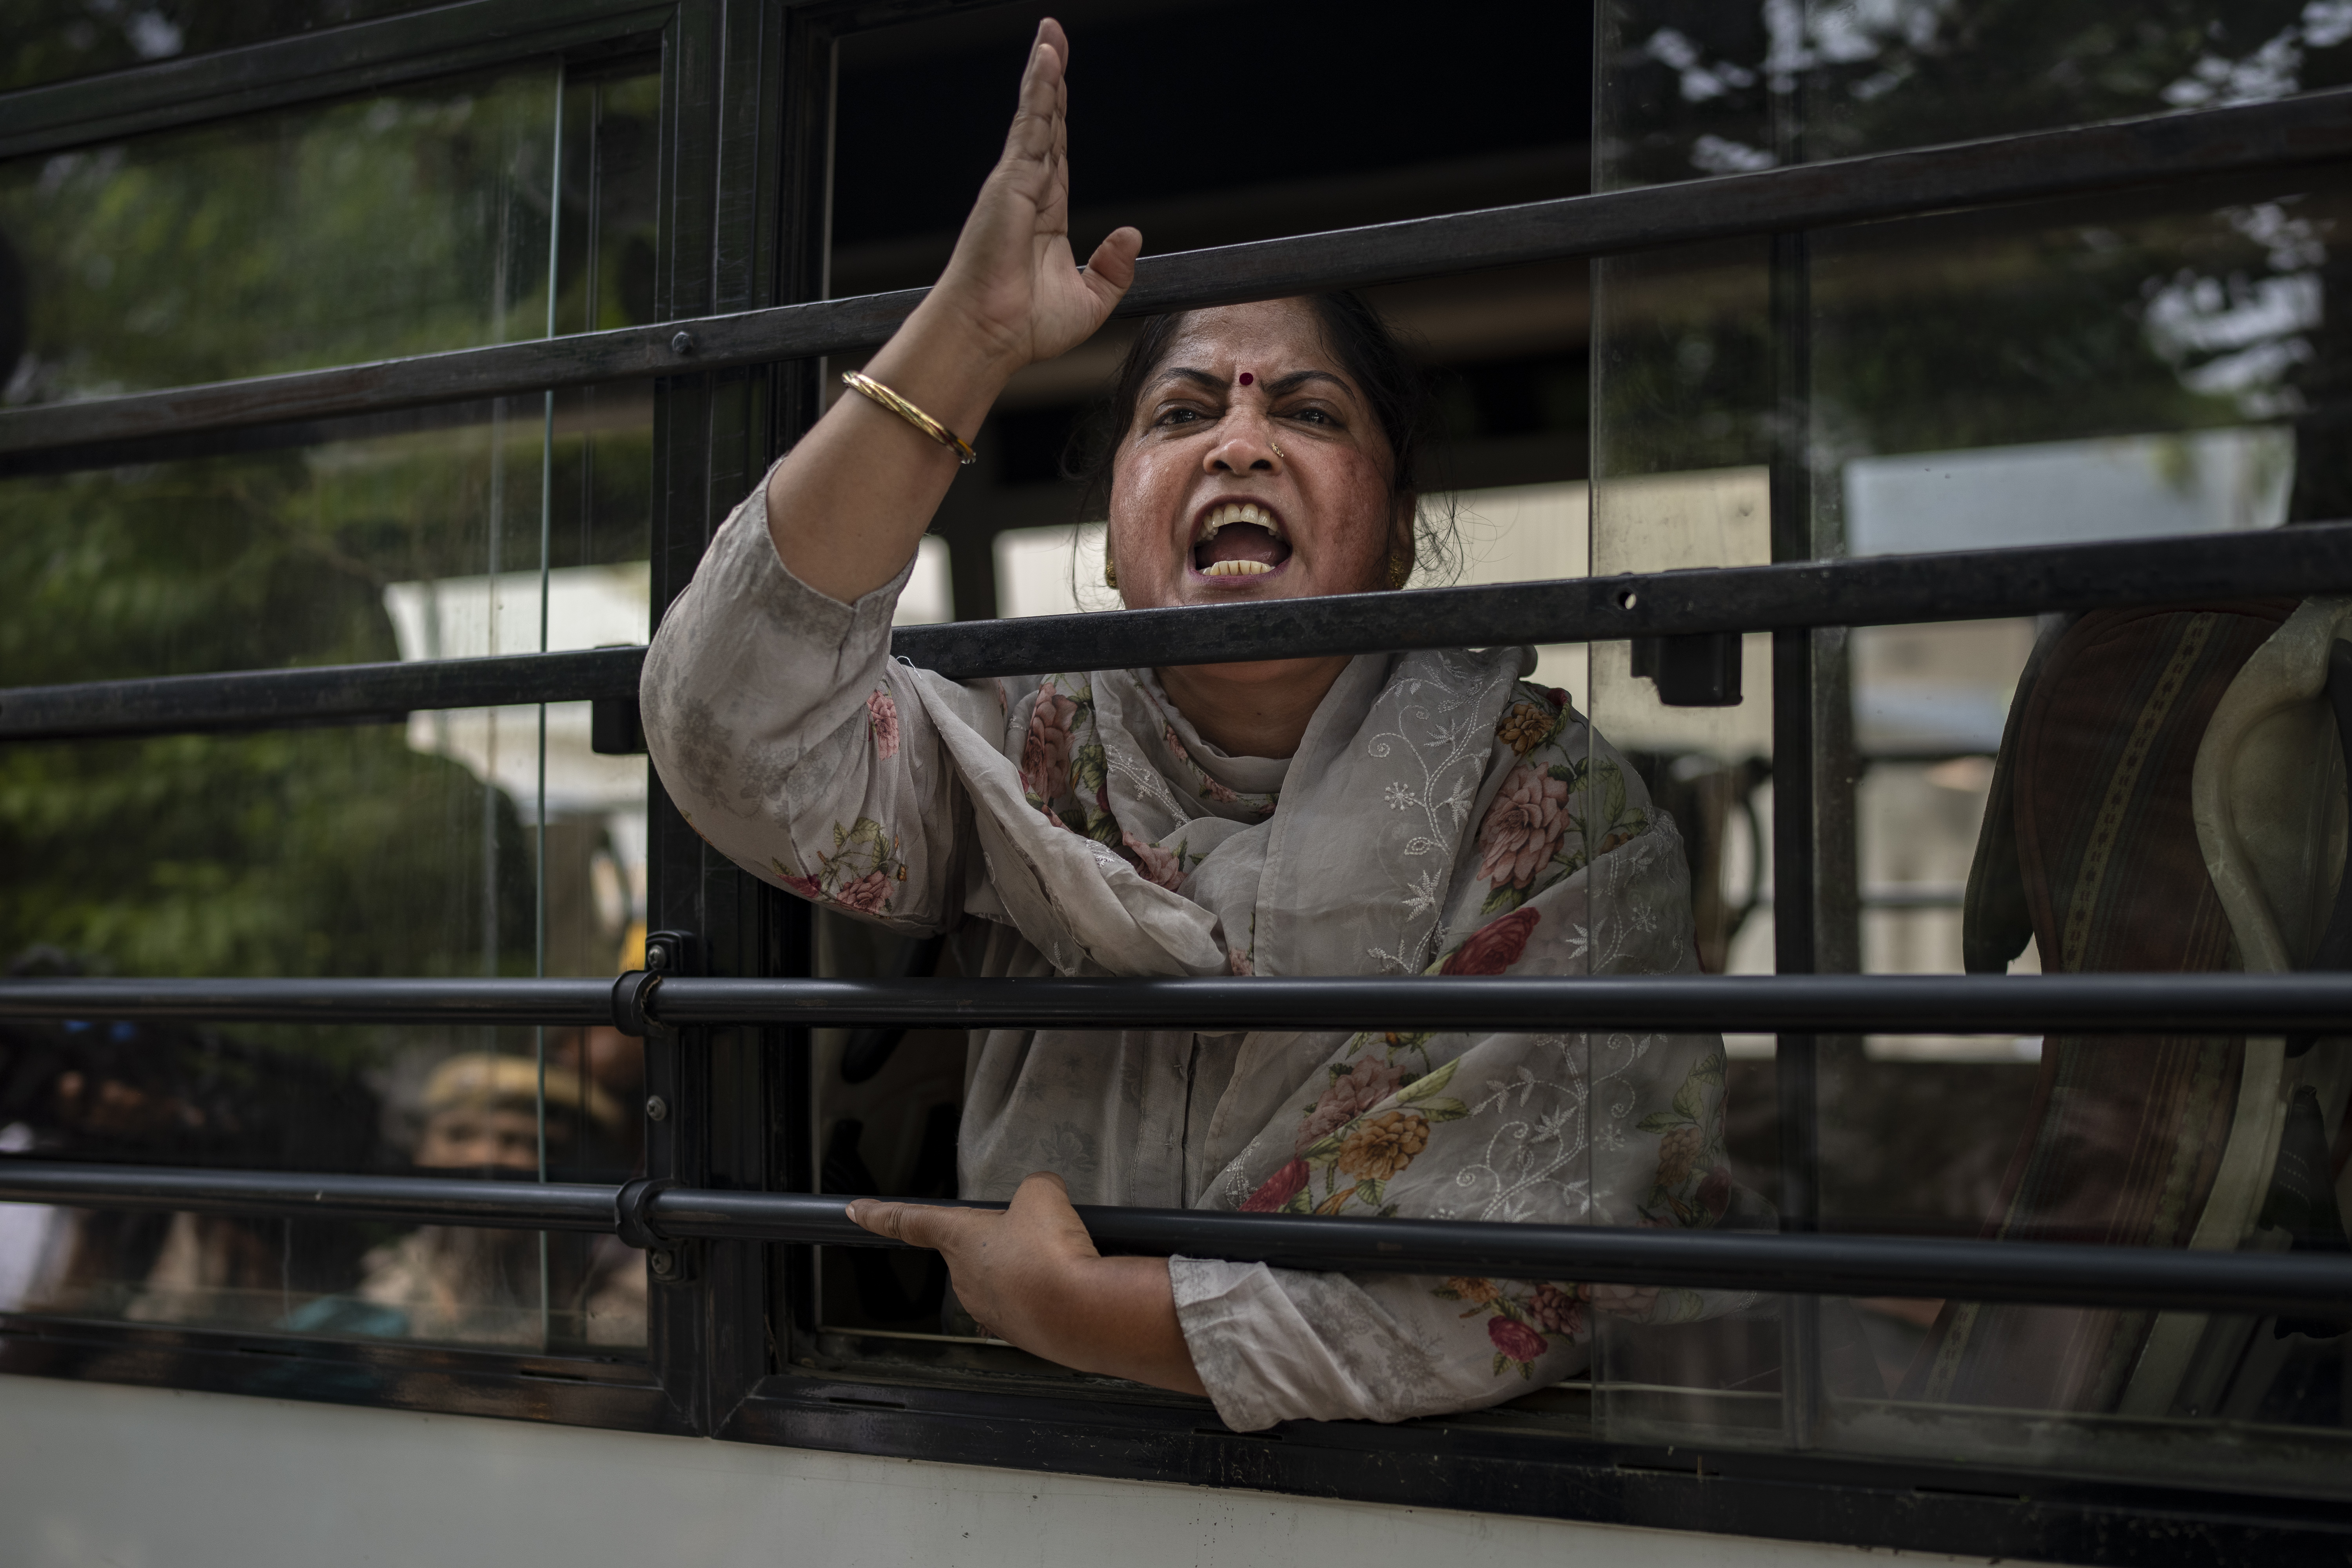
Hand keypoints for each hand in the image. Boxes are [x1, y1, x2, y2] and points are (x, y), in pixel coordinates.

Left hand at [846, 1171, 1203, 1395]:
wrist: (1080, 1312)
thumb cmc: (1051, 1253)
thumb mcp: (1044, 1194)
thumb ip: (1036, 1189)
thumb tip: (1044, 1199)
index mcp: (958, 1238)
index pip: (910, 1221)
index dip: (880, 1214)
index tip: (855, 1210)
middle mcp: (965, 1278)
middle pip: (973, 1249)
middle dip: (1003, 1240)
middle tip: (1038, 1234)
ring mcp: (989, 1310)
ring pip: (1004, 1277)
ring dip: (1027, 1268)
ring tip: (1060, 1261)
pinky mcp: (1017, 1333)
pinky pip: (1027, 1303)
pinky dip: (1045, 1293)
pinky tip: (1067, 1286)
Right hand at [916, 17, 1142, 373]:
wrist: (988, 337)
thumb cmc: (1024, 328)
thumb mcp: (1089, 302)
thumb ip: (1113, 270)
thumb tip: (1132, 234)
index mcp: (1043, 218)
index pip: (1056, 155)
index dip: (1059, 118)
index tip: (1061, 87)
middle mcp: (1027, 194)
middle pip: (1045, 124)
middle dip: (1050, 81)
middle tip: (1053, 40)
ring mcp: (1015, 183)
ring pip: (1037, 115)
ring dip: (1045, 72)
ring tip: (1052, 34)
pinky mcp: (1009, 179)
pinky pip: (1030, 124)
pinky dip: (1039, 88)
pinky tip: (1047, 57)